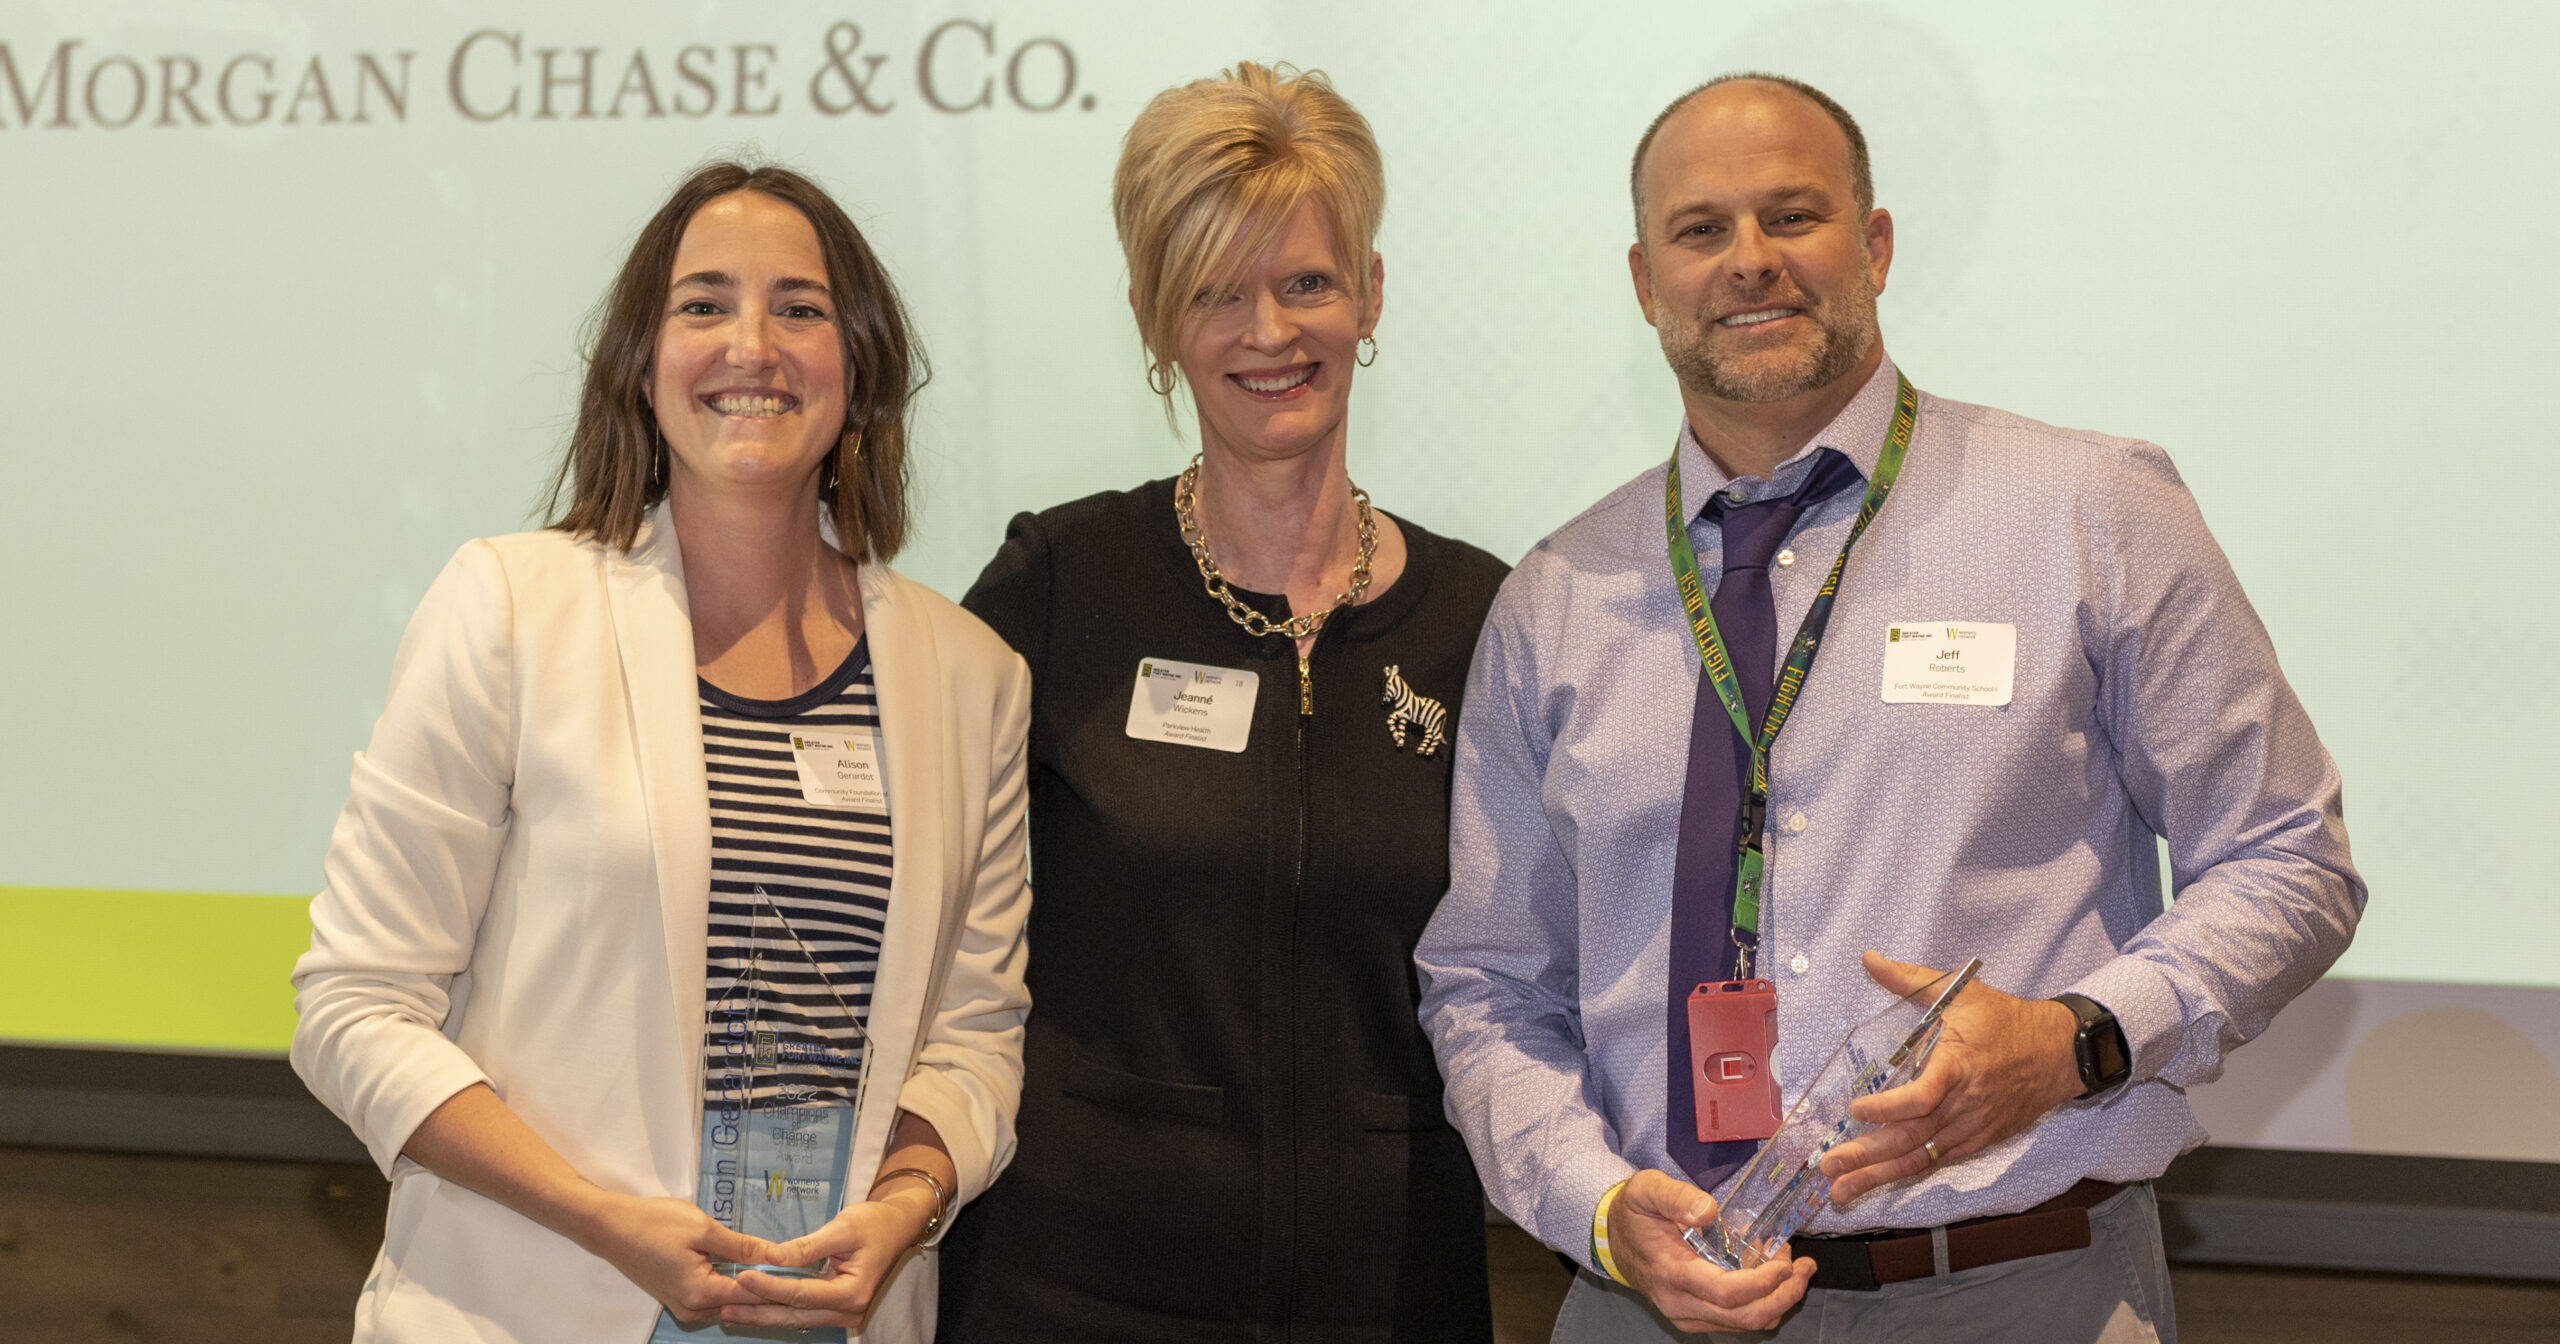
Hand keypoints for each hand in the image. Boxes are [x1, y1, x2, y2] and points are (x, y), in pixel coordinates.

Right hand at [575, 1193, 777, 1322]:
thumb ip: (742, 1246)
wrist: (610, 1227)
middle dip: (767, 1285)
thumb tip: (777, 1255)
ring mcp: (683, 1306)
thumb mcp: (704, 1229)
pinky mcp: (678, 1298)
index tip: (804, 1268)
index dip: (779, 1280)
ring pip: (728, 1299)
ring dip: (749, 1285)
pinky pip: (713, 1295)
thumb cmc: (654, 1223)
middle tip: (797, 1265)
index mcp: (700, 1293)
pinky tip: (745, 1266)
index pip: (752, 1294)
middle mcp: (693, 1309)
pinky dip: (730, 1283)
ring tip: (775, 1264)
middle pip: (742, 1300)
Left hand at [720, 1187, 936, 1329]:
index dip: (770, 1286)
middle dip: (758, 1311)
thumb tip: (771, 1258)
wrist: (898, 1226)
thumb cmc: (874, 1223)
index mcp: (852, 1293)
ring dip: (762, 1314)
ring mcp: (842, 1314)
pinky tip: (752, 1308)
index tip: (743, 1277)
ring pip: (795, 1317)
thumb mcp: (841, 1229)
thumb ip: (806, 1248)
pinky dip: (776, 1309)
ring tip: (728, 1312)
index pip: (801, 1294)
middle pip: (794, 1314)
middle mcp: (848, 1311)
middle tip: (723, 1307)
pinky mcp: (834, 1308)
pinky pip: (801, 1312)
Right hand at [1609, 1170, 1815, 1332]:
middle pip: (1745, 1317)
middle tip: (1804, 1267)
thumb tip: (1708, 1211)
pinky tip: (1770, 1275)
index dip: (1763, 1282)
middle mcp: (1681, 1304)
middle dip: (1784, 1295)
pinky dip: (1763, 1301)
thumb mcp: (1646, 1189)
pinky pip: (1739, 1321)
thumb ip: (1676, 1196)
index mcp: (1671, 1274)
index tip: (1786, 1262)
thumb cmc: (1633, 1214)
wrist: (1614, 1239)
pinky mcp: (1696, 1317)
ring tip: (1791, 1266)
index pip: (1725, 1294)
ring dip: (1778, 1299)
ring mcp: (1689, 1315)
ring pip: (1746, 1324)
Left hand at [1818, 952, 2083, 1205]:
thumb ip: (1911, 979)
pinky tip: (1878, 1183)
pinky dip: (1906, 1174)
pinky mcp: (1977, 1141)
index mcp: (1958, 1067)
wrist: (2059, 1054)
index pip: (1921, 1097)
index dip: (1888, 1109)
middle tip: (1827, 1168)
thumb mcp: (1961, 992)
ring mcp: (1971, 1128)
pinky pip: (1937, 1162)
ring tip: (1841, 1191)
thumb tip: (1869, 958)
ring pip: (1920, 1158)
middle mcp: (1963, 1105)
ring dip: (1879, 1176)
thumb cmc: (2005, 1021)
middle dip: (1867, 1157)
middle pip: (1911, 1138)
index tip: (1855, 1110)